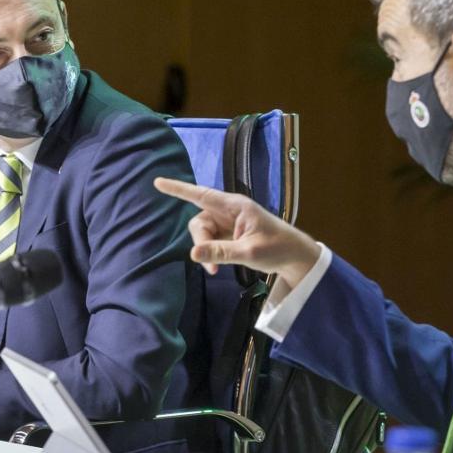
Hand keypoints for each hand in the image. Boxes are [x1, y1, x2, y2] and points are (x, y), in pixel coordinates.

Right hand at [154, 177, 320, 289]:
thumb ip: (220, 252)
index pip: (201, 194)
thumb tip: (193, 253)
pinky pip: (210, 241)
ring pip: (203, 234)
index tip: (158, 182)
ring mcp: (228, 223)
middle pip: (199, 221)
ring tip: (216, 269)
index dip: (178, 189)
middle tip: (211, 266)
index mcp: (235, 206)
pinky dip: (210, 254)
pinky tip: (218, 266)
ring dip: (205, 251)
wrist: (294, 257)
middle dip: (200, 242)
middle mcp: (229, 211)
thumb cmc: (277, 248)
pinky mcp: (229, 235)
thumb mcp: (249, 252)